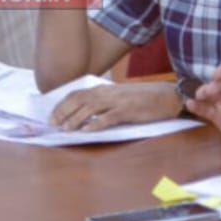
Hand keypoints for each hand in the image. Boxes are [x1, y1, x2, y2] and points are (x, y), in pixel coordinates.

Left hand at [50, 81, 176, 130]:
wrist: (169, 96)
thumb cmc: (146, 98)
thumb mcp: (121, 96)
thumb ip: (104, 102)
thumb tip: (86, 114)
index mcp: (106, 89)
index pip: (77, 94)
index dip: (62, 104)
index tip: (51, 115)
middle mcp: (109, 93)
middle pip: (79, 100)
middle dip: (63, 111)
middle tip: (52, 123)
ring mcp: (118, 101)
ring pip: (90, 108)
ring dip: (75, 119)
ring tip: (65, 129)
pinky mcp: (128, 111)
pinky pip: (107, 118)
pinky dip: (95, 124)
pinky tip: (86, 131)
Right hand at [189, 42, 220, 149]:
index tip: (219, 74)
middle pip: (217, 82)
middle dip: (212, 85)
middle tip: (211, 90)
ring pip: (209, 95)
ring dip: (203, 93)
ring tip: (200, 95)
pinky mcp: (219, 117)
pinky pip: (206, 110)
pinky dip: (197, 107)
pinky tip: (191, 104)